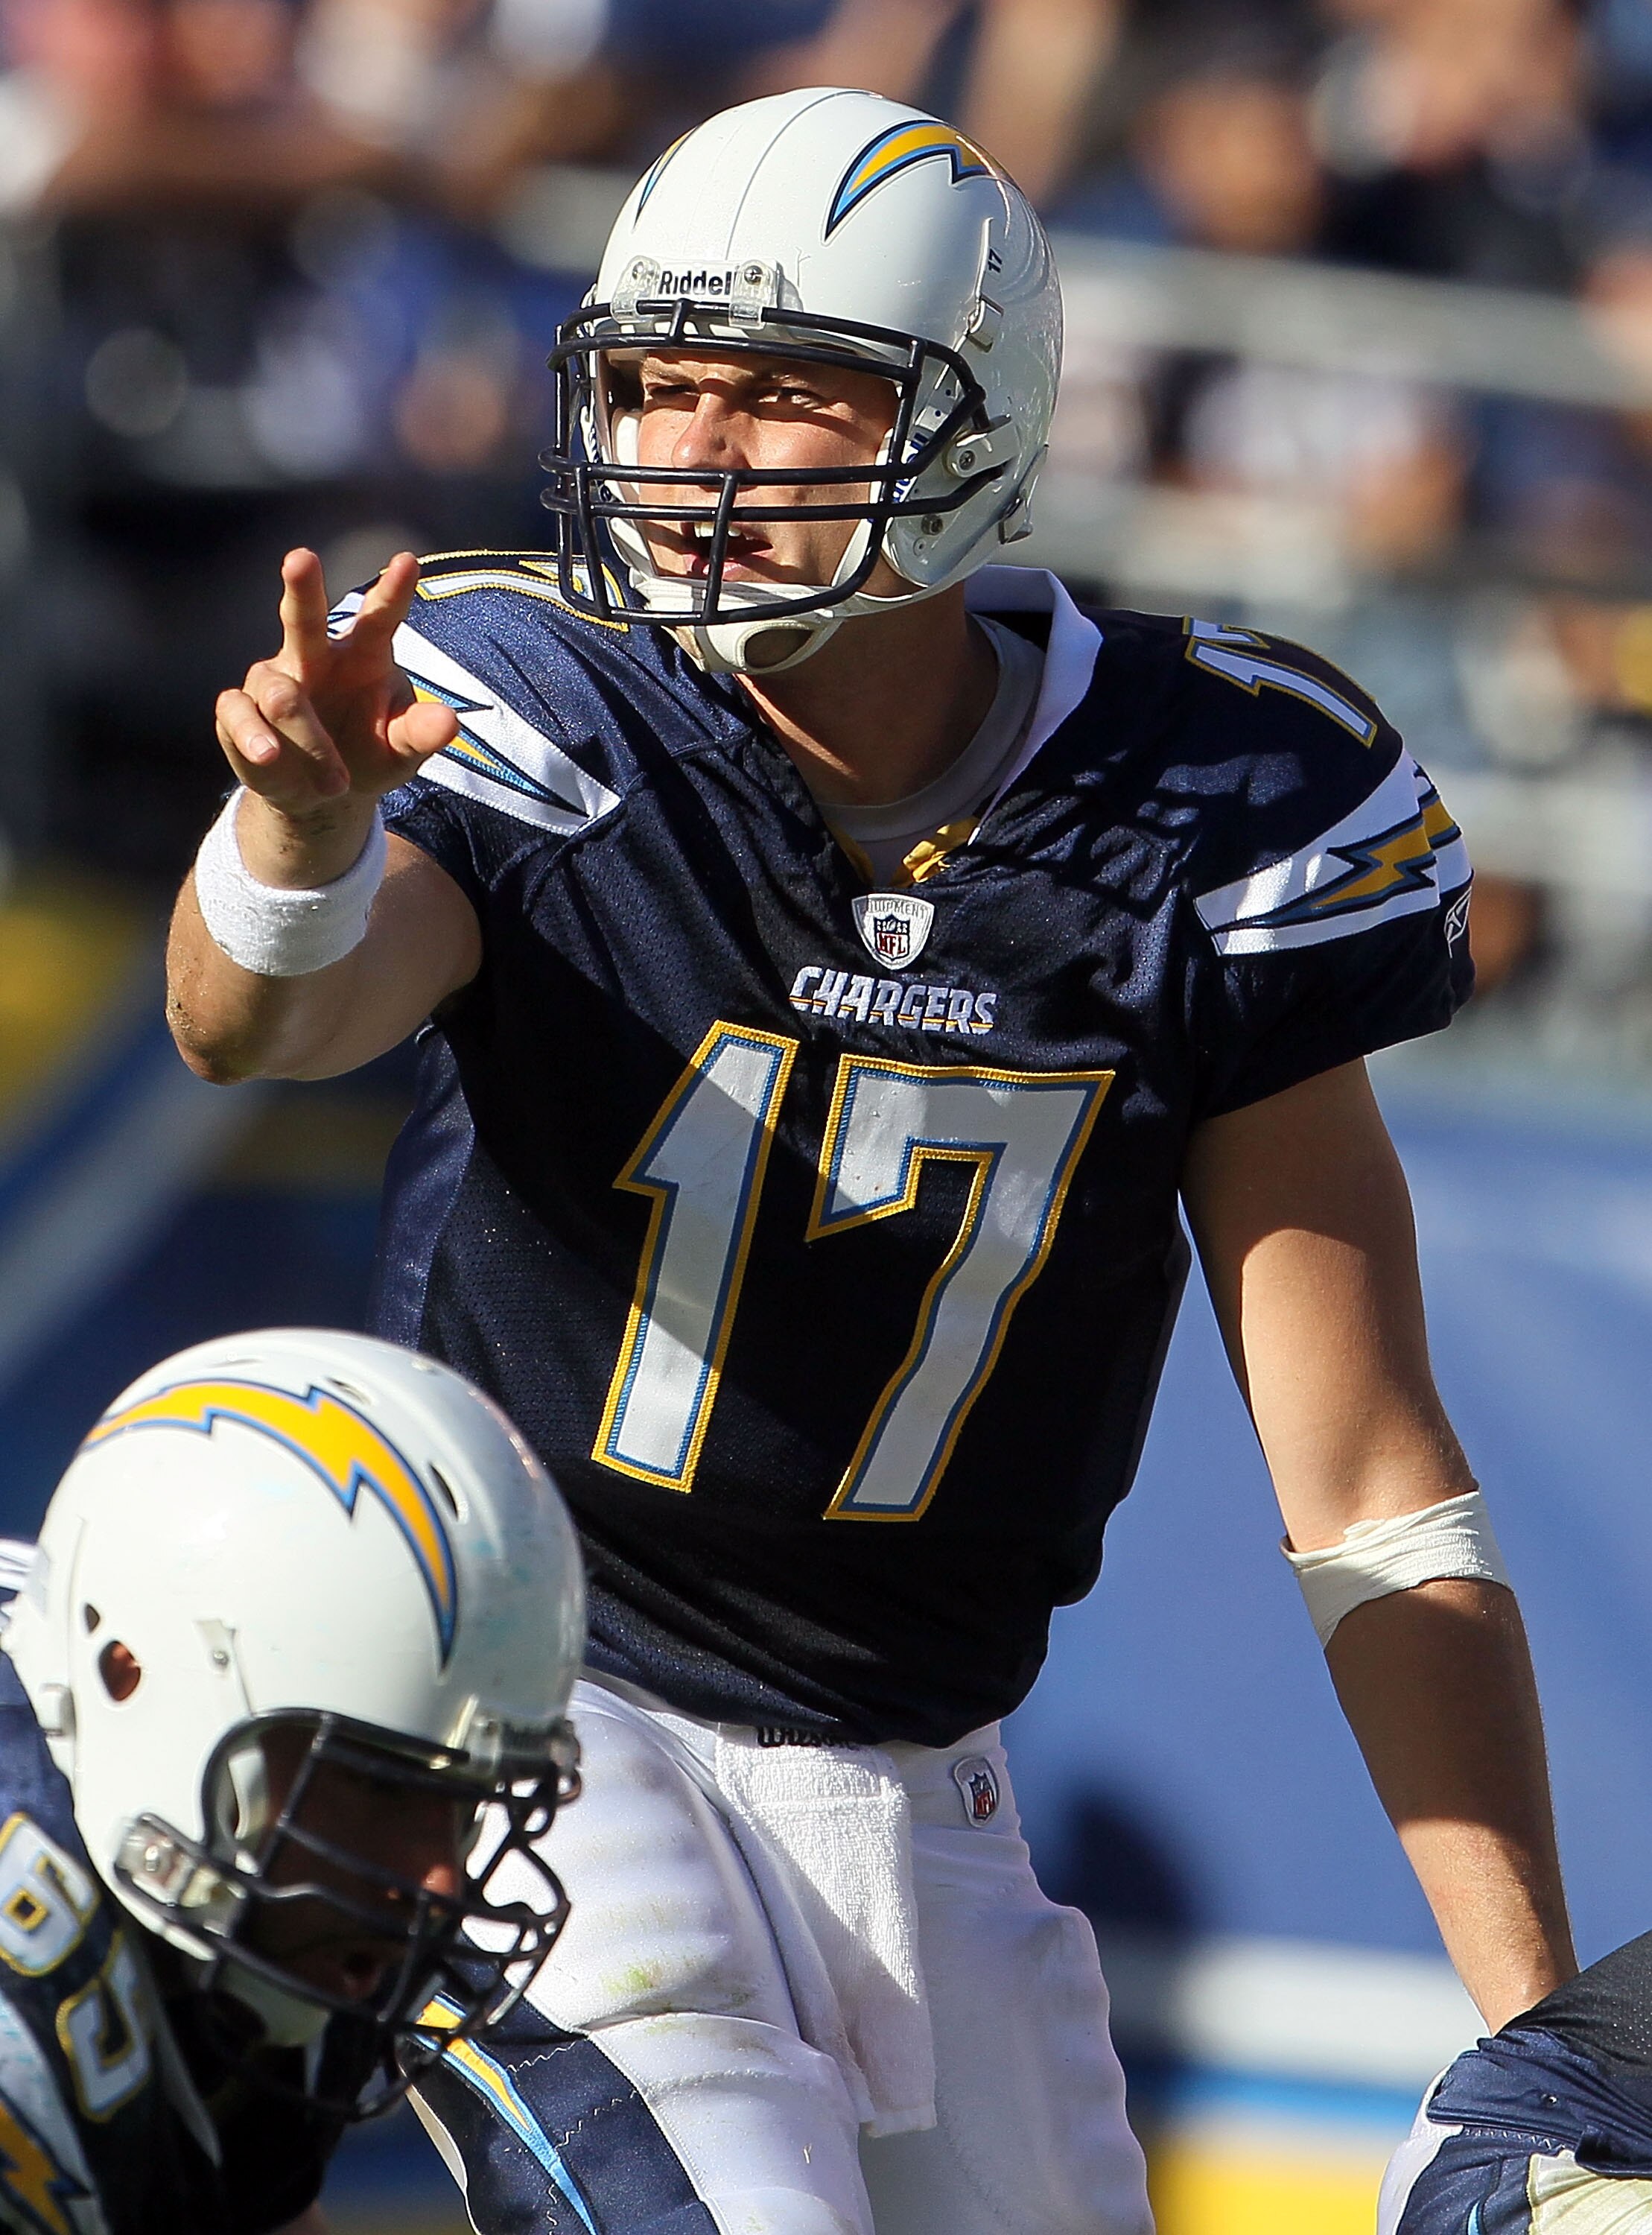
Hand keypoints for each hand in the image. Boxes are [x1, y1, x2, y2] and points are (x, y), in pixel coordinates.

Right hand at [214, 550, 457, 872]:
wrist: (323, 796)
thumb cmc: (369, 754)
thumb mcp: (401, 750)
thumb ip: (420, 733)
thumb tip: (450, 721)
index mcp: (363, 656)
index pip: (378, 619)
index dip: (392, 591)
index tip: (407, 561)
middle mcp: (314, 657)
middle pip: (305, 617)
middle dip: (302, 587)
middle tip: (302, 557)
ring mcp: (273, 681)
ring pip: (278, 690)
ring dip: (303, 732)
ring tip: (335, 780)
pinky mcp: (239, 711)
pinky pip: (238, 713)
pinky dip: (252, 735)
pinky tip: (269, 754)